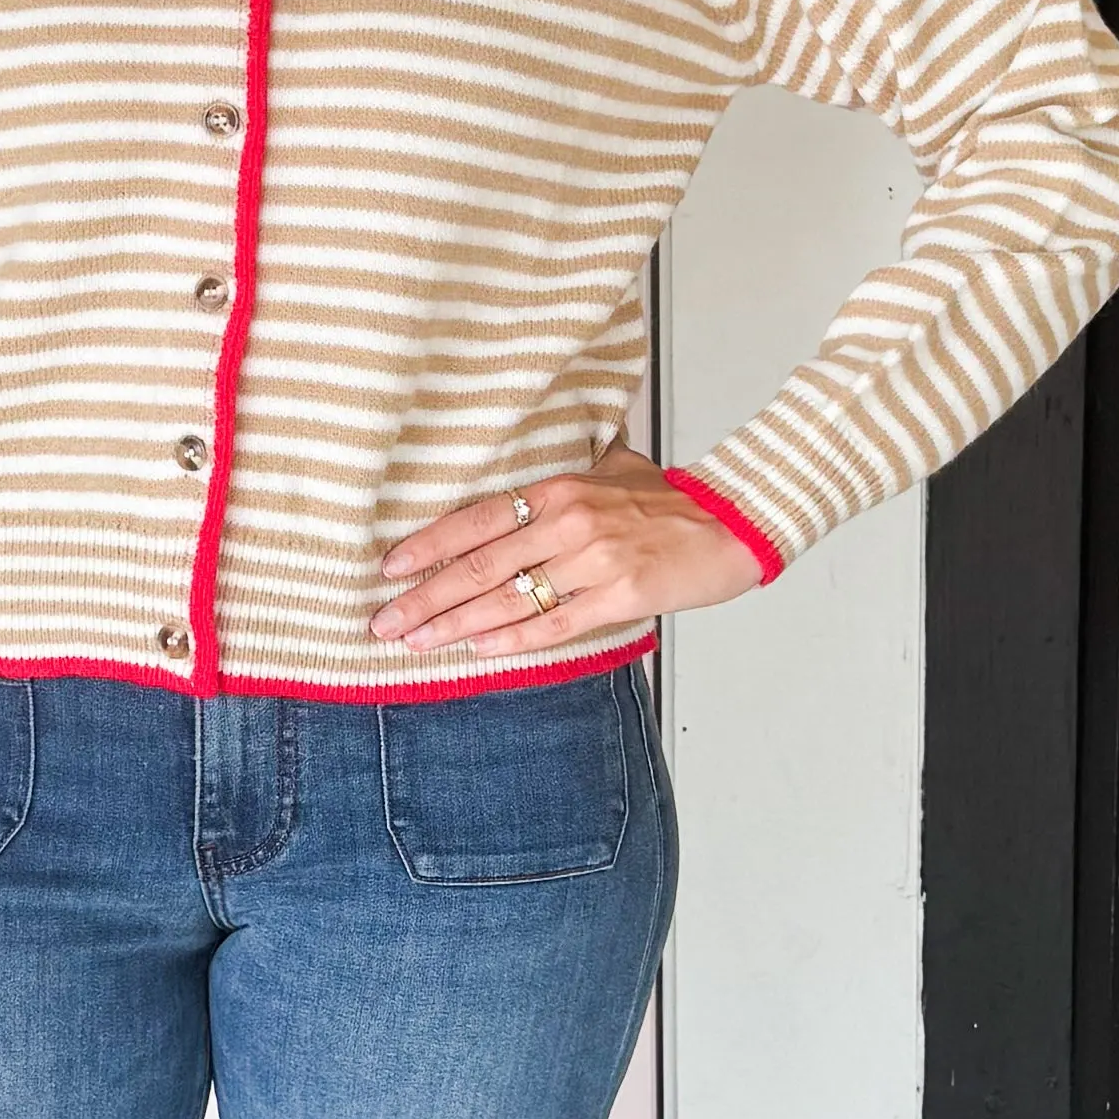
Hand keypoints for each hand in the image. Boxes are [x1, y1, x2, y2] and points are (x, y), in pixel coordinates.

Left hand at [370, 442, 762, 653]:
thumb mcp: (615, 468)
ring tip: (416, 642)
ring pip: (508, 598)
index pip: (477, 519)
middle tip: (383, 622)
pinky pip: (555, 624)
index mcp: (561, 489)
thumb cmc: (673, 500)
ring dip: (454, 625)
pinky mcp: (620, 597)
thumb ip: (569, 474)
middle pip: (479, 565)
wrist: (735, 522)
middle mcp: (570, 523)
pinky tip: (479, 650)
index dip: (429, 546)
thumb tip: (533, 472)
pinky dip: (513, 639)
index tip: (390, 569)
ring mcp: (594, 562)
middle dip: (425, 597)